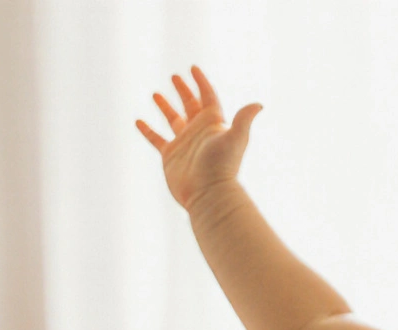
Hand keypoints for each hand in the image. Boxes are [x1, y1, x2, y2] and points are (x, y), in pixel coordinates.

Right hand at [136, 66, 261, 211]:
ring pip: (173, 119)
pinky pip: (157, 139)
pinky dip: (148, 130)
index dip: (201, 82)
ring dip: (165, 106)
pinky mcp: (171, 155)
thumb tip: (259, 104)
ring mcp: (184, 143)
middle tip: (174, 76)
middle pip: (191, 105)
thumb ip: (244, 119)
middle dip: (184, 90)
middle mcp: (199, 132)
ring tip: (156, 93)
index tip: (193, 68)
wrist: (209, 194)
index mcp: (214, 124)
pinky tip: (139, 121)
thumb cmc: (222, 166)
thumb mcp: (234, 138)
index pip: (208, 97)